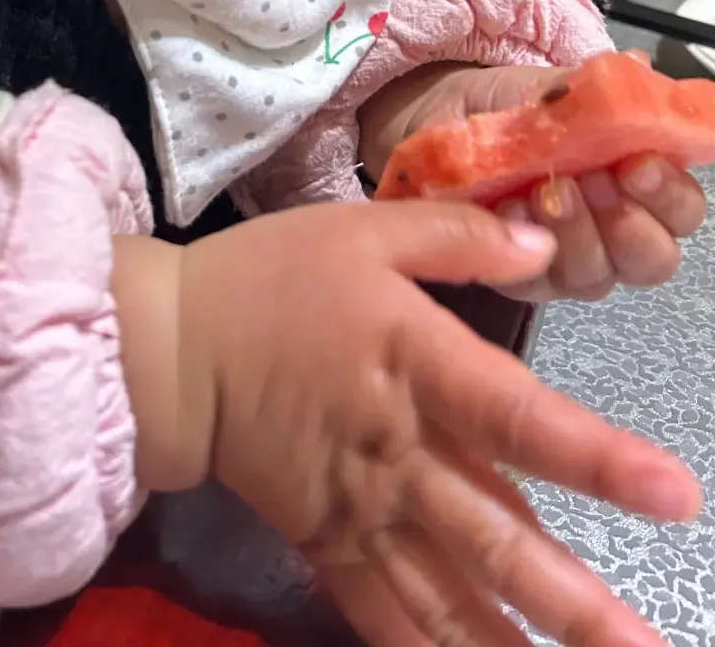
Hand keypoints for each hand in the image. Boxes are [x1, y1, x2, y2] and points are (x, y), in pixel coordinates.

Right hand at [114, 204, 698, 646]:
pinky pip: (384, 613)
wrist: (170, 347)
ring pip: (449, 591)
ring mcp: (360, 508)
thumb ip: (454, 237)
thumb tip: (541, 241)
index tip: (672, 493)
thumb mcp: (360, 229)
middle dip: (576, 599)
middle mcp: (396, 448)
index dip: (594, 457)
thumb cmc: (269, 278)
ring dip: (517, 646)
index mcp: (411, 360)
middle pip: (494, 533)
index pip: (515, 415)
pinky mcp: (325, 542)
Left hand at [359, 58, 705, 300]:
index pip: (680, 209)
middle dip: (629, 223)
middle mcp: (608, 230)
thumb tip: (636, 68)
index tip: (639, 163)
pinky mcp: (514, 276)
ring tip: (549, 190)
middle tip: (597, 180)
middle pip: (650, 258)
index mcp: (633, 183)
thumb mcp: (547, 87)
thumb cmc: (502, 104)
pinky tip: (512, 211)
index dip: (670, 194)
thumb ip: (594, 89)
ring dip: (575, 232)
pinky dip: (524, 245)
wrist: (432, 115)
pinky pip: (532, 280)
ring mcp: (563, 258)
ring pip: (595, 274)